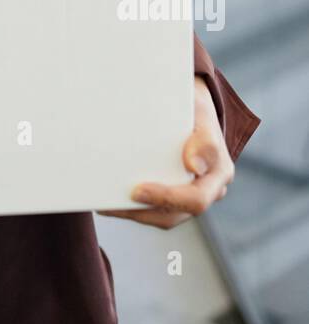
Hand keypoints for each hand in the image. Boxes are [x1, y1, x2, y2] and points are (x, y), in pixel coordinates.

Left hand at [96, 76, 234, 227]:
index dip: (167, 198)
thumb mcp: (200, 110)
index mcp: (218, 171)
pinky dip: (133, 208)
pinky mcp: (175, 195)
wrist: (192, 108)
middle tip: (112, 201)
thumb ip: (203, 138)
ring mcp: (191, 195)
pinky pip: (155, 210)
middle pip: (176, 214)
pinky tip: (110, 200)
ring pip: (163, 217)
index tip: (138, 190)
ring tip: (105, 204)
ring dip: (133, 212)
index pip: (196, 198)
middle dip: (142, 210)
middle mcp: (208, 189)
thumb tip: (193, 166)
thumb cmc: (194, 107)